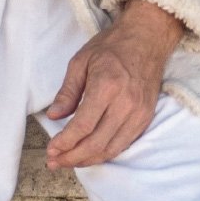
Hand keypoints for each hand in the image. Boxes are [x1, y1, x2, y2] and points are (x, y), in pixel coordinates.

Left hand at [45, 0, 183, 169]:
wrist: (148, 38)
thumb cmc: (112, 46)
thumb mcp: (80, 61)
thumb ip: (67, 92)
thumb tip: (54, 117)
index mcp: (107, 86)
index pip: (83, 126)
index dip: (65, 143)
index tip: (51, 150)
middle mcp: (126, 103)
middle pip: (96, 143)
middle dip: (72, 157)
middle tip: (54, 162)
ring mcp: (139, 113)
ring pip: (111, 148)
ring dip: (88, 160)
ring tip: (68, 162)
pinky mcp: (146, 118)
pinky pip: (124, 144)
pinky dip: (105, 153)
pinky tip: (90, 154)